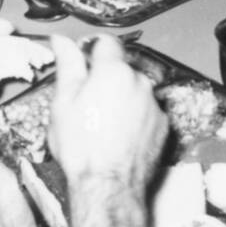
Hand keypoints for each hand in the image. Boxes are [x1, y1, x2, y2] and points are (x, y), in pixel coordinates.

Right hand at [48, 35, 164, 194]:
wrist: (107, 185)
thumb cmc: (81, 147)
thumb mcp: (63, 103)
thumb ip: (67, 66)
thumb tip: (61, 41)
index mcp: (113, 72)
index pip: (107, 43)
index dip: (93, 50)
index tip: (84, 62)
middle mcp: (140, 82)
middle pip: (122, 69)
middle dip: (107, 79)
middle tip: (88, 102)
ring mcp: (155, 103)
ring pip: (136, 90)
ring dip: (123, 98)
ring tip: (104, 124)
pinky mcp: (164, 124)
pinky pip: (148, 111)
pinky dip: (136, 117)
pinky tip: (120, 135)